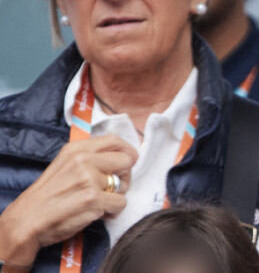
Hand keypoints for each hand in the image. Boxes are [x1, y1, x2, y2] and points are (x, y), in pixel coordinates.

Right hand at [0, 134, 137, 265]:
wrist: (27, 220)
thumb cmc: (48, 194)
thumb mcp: (65, 163)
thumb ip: (90, 155)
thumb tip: (120, 153)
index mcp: (77, 149)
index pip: (114, 141)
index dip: (127, 151)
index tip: (130, 161)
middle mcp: (83, 160)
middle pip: (126, 161)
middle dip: (125, 176)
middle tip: (113, 188)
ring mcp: (88, 179)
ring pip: (123, 186)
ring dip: (116, 197)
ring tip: (100, 203)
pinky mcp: (92, 199)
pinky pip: (120, 203)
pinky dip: (113, 211)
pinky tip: (99, 213)